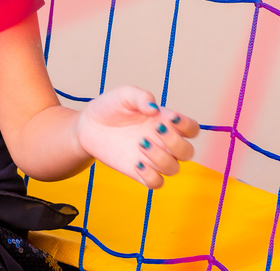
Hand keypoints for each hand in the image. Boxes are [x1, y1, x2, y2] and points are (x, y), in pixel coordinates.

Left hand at [75, 86, 199, 188]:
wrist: (88, 125)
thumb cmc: (110, 107)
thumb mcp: (123, 95)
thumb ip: (140, 96)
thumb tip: (154, 108)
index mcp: (165, 122)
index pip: (191, 129)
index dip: (188, 126)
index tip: (171, 118)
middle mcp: (163, 143)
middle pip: (188, 152)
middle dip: (176, 143)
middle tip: (156, 130)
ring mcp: (152, 158)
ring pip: (174, 169)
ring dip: (162, 158)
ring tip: (140, 144)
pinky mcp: (139, 172)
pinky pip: (157, 183)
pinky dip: (151, 177)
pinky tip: (136, 163)